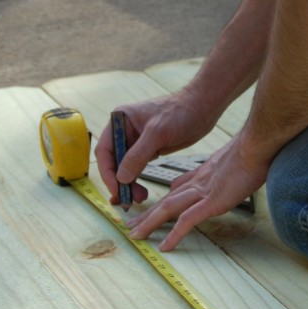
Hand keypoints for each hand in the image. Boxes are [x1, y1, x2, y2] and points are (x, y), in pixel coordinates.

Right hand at [95, 91, 214, 206]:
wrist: (203, 108)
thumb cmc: (180, 112)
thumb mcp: (157, 132)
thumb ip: (138, 155)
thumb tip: (121, 178)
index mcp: (120, 120)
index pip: (104, 151)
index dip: (107, 172)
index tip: (116, 190)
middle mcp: (124, 131)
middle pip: (113, 161)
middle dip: (119, 181)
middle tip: (129, 200)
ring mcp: (137, 141)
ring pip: (125, 167)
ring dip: (128, 184)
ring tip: (139, 197)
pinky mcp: (149, 149)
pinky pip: (137, 168)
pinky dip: (137, 180)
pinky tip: (142, 191)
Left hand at [126, 135, 269, 250]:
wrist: (257, 145)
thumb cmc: (254, 151)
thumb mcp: (237, 161)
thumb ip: (229, 170)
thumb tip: (233, 175)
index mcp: (204, 174)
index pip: (177, 188)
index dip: (163, 199)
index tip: (154, 208)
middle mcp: (198, 183)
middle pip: (166, 200)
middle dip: (147, 214)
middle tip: (131, 225)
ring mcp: (203, 192)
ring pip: (168, 209)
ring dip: (150, 223)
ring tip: (135, 236)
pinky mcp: (212, 202)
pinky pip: (187, 221)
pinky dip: (174, 235)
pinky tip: (164, 247)